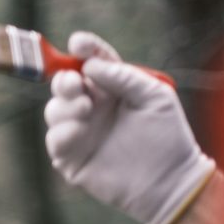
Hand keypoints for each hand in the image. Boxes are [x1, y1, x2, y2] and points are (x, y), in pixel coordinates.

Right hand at [43, 31, 214, 223]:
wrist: (169, 180)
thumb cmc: (167, 136)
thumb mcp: (154, 96)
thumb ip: (124, 77)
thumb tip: (90, 66)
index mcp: (111, 89)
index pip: (90, 62)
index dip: (82, 50)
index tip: (77, 42)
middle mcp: (92, 107)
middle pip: (64, 84)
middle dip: (64, 79)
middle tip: (76, 84)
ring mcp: (79, 131)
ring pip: (54, 110)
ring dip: (65, 106)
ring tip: (86, 110)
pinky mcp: (71, 157)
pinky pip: (54, 139)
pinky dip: (63, 131)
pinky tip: (79, 131)